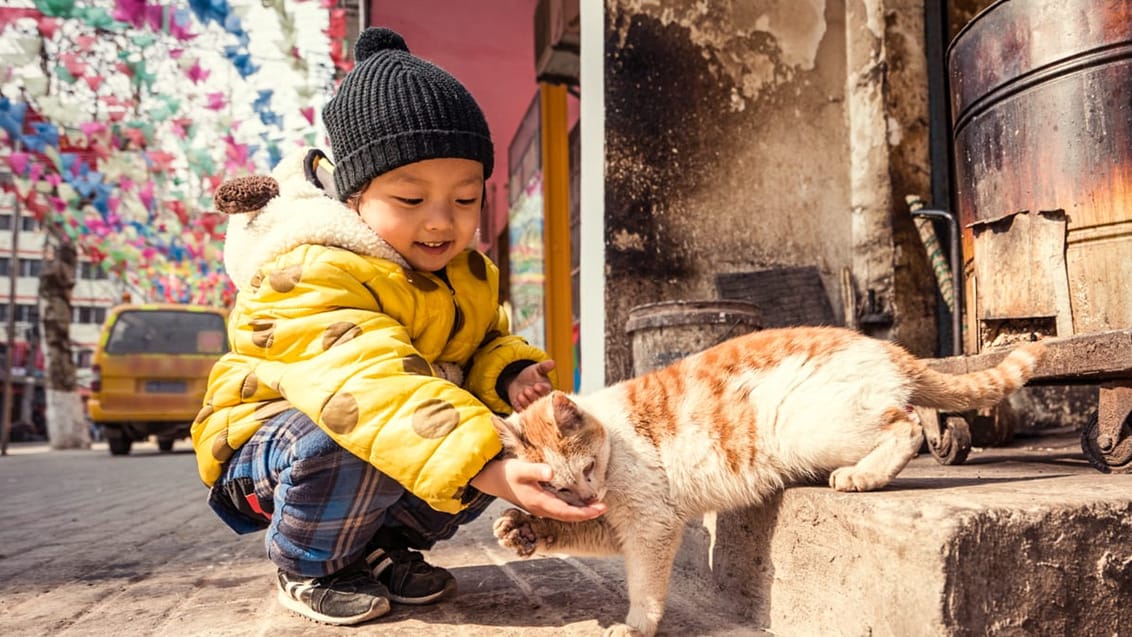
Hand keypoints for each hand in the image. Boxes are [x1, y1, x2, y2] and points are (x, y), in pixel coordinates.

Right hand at [470, 457, 604, 521]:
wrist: (490, 479)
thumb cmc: (506, 472)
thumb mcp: (520, 468)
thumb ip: (536, 470)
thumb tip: (552, 472)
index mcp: (539, 503)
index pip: (567, 512)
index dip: (585, 512)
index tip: (600, 508)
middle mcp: (541, 508)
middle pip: (568, 516)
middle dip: (586, 513)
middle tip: (604, 506)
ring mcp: (539, 507)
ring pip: (563, 513)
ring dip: (579, 511)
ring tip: (595, 504)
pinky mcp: (537, 502)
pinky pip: (558, 509)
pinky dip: (571, 506)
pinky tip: (577, 499)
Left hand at [508, 360, 555, 410]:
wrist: (518, 381)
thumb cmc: (530, 375)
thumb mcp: (536, 369)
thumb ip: (544, 367)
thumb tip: (553, 362)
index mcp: (548, 389)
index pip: (547, 392)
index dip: (542, 390)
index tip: (536, 386)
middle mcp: (542, 399)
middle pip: (540, 401)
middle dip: (533, 396)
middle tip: (527, 390)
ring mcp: (533, 406)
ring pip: (532, 407)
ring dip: (526, 402)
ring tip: (521, 394)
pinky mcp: (524, 410)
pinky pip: (523, 412)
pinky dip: (520, 407)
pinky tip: (517, 399)